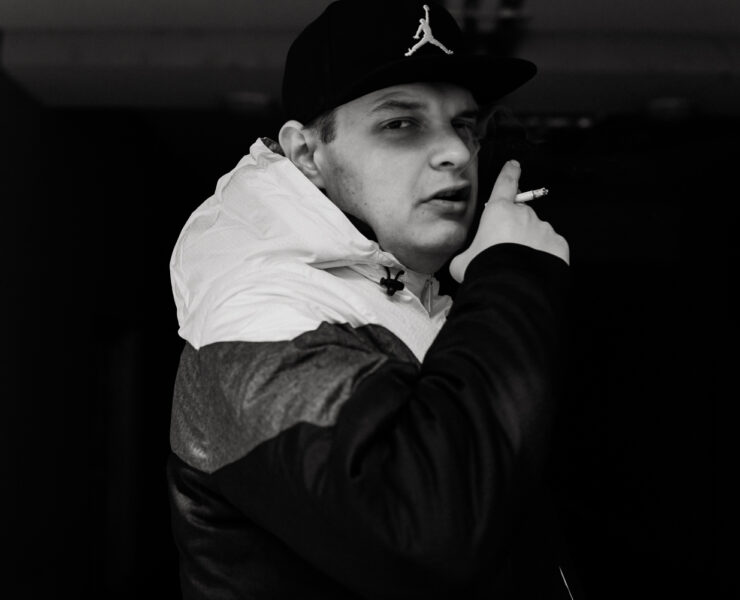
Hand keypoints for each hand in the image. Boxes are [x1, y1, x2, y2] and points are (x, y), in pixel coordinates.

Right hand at [449, 160, 568, 281]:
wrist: (512, 289)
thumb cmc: (485, 271)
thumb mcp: (462, 263)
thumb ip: (466, 255)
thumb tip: (464, 262)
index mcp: (498, 212)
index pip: (505, 185)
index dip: (509, 174)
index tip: (514, 165)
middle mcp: (524, 215)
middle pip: (520, 216)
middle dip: (515, 229)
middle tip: (505, 252)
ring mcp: (544, 229)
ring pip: (537, 233)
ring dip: (529, 245)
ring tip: (518, 267)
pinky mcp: (559, 245)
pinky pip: (551, 248)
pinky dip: (544, 257)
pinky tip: (533, 271)